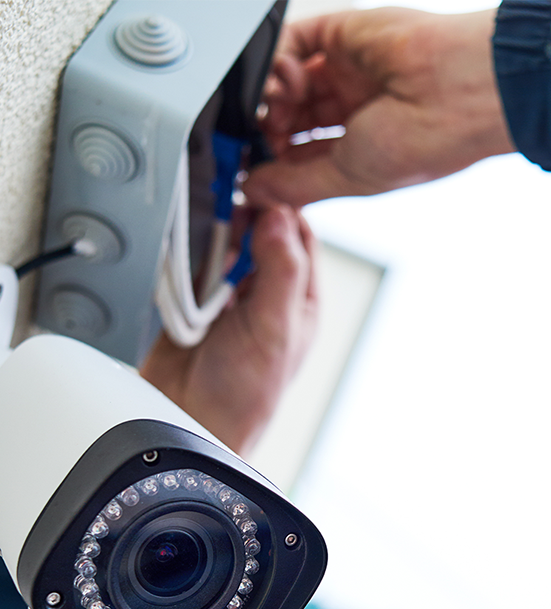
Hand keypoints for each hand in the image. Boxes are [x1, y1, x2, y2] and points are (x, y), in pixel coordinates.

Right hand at [140, 204, 316, 456]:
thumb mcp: (273, 329)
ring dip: (216, 228)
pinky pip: (193, 260)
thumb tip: (281, 215)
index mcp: (299, 299)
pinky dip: (189, 248)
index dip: (283, 204)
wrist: (189, 422)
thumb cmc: (243, 394)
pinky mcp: (195, 298)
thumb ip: (280, 271)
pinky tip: (187, 243)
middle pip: (261, 231)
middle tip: (227, 192)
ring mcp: (231, 295)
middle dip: (245, 210)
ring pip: (227, 242)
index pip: (300, 235)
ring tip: (208, 217)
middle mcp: (268, 293)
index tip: (262, 180)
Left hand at [245, 7, 514, 206]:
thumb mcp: (348, 177)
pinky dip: (276, 62)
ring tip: (279, 112)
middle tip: (260, 140)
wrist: (455, 93)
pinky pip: (291, 41)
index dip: (275, 162)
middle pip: (290, 117)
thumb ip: (295, 184)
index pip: (302, 154)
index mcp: (360, 147)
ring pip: (286, 81)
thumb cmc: (425, 140)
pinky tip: (287, 82)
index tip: (254, 172)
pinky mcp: (340, 34)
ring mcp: (345, 70)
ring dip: (270, 98)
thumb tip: (254, 191)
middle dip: (268, 130)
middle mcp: (352, 108)